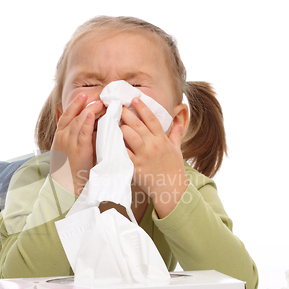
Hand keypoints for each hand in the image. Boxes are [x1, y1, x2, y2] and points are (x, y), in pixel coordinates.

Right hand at [50, 93, 103, 194]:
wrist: (65, 186)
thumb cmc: (70, 169)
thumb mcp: (69, 149)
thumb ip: (78, 137)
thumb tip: (91, 125)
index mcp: (60, 135)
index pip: (67, 114)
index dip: (75, 104)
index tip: (84, 95)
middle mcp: (63, 136)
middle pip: (75, 115)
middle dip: (87, 105)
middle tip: (99, 98)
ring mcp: (69, 142)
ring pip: (79, 121)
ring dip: (90, 110)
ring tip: (101, 103)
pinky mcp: (78, 149)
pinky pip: (83, 132)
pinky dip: (87, 122)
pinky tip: (92, 114)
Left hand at [121, 98, 187, 217]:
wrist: (171, 189)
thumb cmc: (174, 169)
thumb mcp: (177, 150)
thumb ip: (176, 135)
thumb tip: (179, 124)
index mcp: (162, 140)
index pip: (152, 119)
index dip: (142, 107)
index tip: (134, 99)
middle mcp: (153, 145)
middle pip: (137, 124)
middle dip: (126, 113)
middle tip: (117, 106)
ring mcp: (143, 156)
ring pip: (129, 136)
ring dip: (120, 127)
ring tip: (112, 120)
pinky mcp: (135, 166)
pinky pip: (123, 153)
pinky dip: (116, 145)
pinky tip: (109, 138)